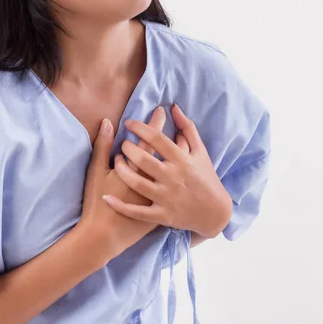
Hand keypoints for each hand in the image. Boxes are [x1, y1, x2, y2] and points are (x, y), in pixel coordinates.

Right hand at [77, 108, 165, 257]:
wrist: (104, 236)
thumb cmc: (97, 202)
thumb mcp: (97, 172)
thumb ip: (103, 146)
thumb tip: (108, 122)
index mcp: (140, 168)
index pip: (151, 139)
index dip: (154, 123)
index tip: (159, 111)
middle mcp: (156, 178)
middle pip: (167, 149)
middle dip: (169, 132)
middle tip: (172, 119)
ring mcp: (163, 193)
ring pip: (177, 166)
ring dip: (178, 150)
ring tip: (178, 136)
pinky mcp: (164, 206)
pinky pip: (177, 183)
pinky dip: (179, 172)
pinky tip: (178, 163)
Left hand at [104, 104, 232, 238]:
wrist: (216, 213)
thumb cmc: (207, 178)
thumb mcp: (201, 152)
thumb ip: (188, 129)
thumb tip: (174, 107)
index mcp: (182, 160)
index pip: (157, 139)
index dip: (140, 128)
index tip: (129, 123)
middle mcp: (173, 178)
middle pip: (143, 159)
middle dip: (128, 148)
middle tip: (123, 144)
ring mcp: (167, 198)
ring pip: (137, 183)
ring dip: (122, 170)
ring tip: (116, 161)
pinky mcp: (162, 216)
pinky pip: (138, 212)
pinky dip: (121, 206)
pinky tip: (107, 198)